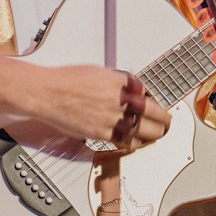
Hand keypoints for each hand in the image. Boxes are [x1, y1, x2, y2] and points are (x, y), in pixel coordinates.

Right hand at [24, 65, 170, 149]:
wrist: (48, 93)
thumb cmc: (67, 80)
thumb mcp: (98, 71)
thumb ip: (117, 81)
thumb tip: (129, 89)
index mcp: (121, 82)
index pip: (148, 91)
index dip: (154, 99)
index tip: (156, 103)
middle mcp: (120, 100)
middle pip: (154, 112)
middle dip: (164, 118)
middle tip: (167, 121)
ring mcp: (112, 118)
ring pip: (144, 130)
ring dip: (154, 133)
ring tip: (157, 134)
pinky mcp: (101, 133)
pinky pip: (126, 142)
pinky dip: (135, 143)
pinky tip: (137, 143)